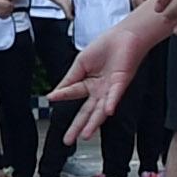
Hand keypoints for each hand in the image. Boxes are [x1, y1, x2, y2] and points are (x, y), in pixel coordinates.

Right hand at [44, 16, 161, 143]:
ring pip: (100, 110)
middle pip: (86, 112)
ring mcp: (110, 89)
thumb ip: (69, 80)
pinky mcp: (121, 83)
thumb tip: (54, 94)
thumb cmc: (106, 46)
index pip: (72, 92)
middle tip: (68, 141)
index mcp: (88, 83)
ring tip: (85, 135)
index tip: (51, 99)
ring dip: (93, 123)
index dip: (62, 95)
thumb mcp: (80, 64)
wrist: (125, 36)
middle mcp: (99, 90)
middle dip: (77, 126)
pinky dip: (111, 103)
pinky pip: (115, 95)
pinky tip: (107, 111)